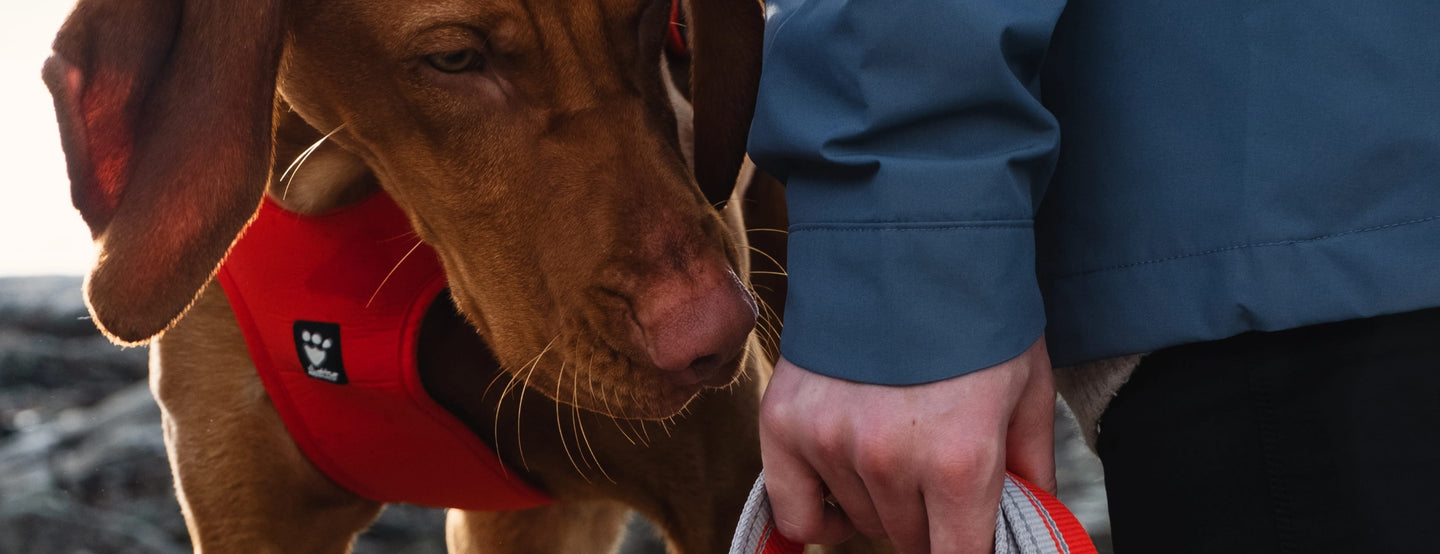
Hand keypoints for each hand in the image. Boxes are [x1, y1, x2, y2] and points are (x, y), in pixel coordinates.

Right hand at [759, 338, 1054, 552]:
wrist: (906, 237)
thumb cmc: (977, 313)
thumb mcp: (1027, 388)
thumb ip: (1031, 468)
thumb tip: (1037, 521)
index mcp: (960, 459)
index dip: (969, 548)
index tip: (970, 530)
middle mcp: (889, 459)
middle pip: (910, 541)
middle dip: (932, 520)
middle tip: (942, 474)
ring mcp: (829, 441)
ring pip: (860, 522)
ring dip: (881, 503)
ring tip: (899, 448)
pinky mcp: (783, 423)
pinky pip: (795, 512)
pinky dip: (820, 515)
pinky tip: (842, 494)